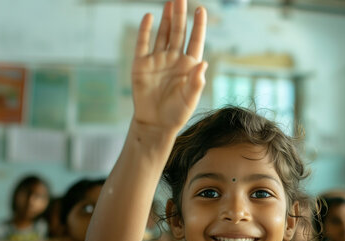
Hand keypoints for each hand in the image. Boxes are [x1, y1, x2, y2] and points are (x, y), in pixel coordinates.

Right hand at [131, 0, 207, 134]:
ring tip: (170, 1)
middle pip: (178, 32)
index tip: (201, 10)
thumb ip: (196, 83)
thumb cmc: (176, 113)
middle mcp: (174, 59)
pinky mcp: (141, 65)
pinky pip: (143, 44)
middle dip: (180, 15)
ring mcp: (157, 60)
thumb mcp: (189, 100)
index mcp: (188, 66)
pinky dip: (145, 30)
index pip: (195, 41)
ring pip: (163, 34)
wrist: (155, 123)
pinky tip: (149, 17)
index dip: (198, 26)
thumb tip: (203, 64)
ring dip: (167, 18)